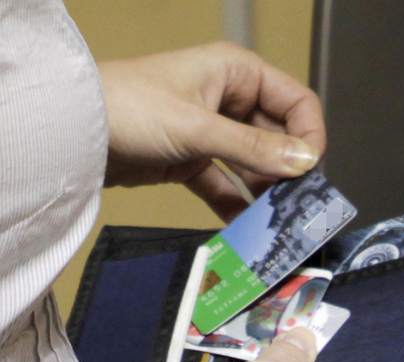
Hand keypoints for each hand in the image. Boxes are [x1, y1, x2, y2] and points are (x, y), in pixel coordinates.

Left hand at [98, 42, 325, 221]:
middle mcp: (228, 99)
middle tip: (298, 201)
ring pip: (254, 163)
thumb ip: (255, 147)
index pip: (295, 102)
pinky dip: (235, 203)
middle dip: (288, 168)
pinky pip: (226, 184)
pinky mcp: (193, 159)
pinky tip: (245, 225)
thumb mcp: (199, 127)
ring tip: (275, 217)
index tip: (312, 169)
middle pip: (277, 136)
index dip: (309, 134)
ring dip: (264, 190)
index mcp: (236, 73)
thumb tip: (304, 162)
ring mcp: (212, 131)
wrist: (71, 132)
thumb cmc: (126, 106)